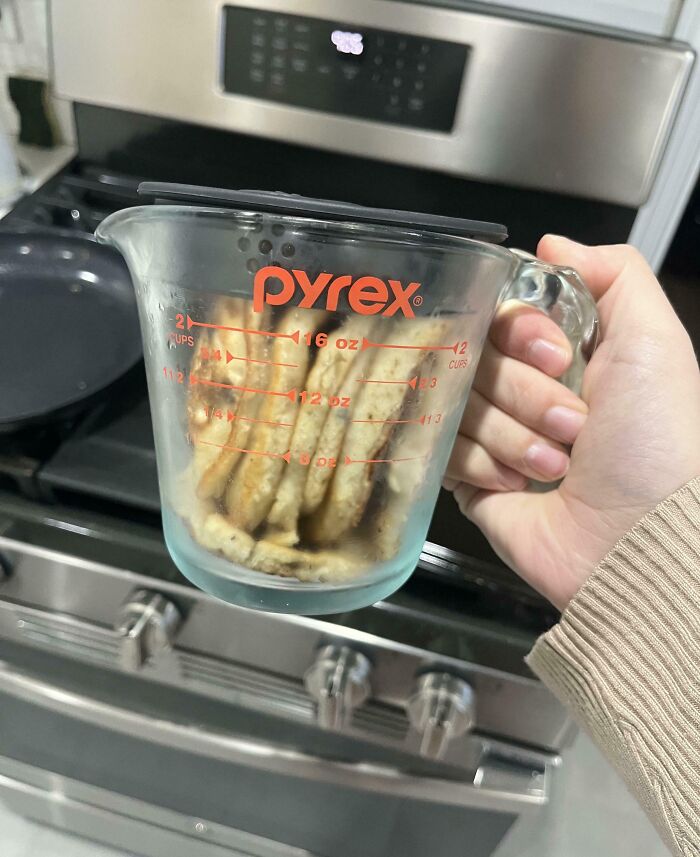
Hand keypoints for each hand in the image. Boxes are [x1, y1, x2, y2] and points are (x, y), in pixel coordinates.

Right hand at [444, 236, 699, 609]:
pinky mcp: (470, 480)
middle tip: (573, 424)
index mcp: (562, 355)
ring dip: (513, 435)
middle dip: (523, 392)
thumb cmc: (657, 444)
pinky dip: (486, 466)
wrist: (638, 543)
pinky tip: (522, 485)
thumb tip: (551, 242)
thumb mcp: (655, 342)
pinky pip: (443, 448)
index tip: (554, 356)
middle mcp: (525, 389)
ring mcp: (495, 435)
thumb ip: (614, 274)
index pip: (503, 313)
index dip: (519, 331)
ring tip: (558, 466)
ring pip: (459, 403)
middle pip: (475, 357)